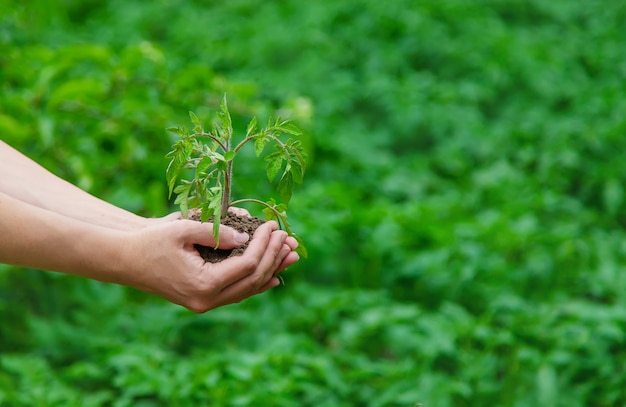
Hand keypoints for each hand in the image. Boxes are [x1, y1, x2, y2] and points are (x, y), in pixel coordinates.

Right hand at [120, 219, 298, 312]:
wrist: (126, 260)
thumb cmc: (152, 241)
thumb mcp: (183, 229)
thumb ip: (217, 233)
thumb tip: (246, 237)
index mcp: (203, 284)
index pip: (247, 266)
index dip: (264, 244)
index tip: (273, 225)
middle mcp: (207, 300)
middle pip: (253, 280)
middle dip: (273, 257)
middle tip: (288, 237)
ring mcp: (205, 303)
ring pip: (248, 290)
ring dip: (271, 270)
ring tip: (290, 255)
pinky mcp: (203, 300)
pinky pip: (237, 293)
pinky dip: (256, 283)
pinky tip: (273, 275)